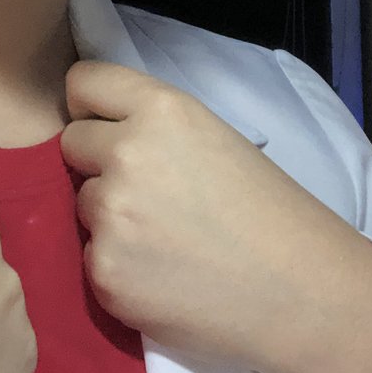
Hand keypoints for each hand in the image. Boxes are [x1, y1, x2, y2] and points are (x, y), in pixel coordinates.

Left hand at [59, 61, 371, 372]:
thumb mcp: (210, 134)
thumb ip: (151, 123)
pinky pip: (91, 254)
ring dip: (110, 215)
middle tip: (145, 187)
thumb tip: (102, 129)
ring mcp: (111, 215)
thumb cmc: (265, 207)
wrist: (299, 290)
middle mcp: (127, 153)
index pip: (82, 82)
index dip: (90, 104)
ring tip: (164, 236)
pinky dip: (117, 263)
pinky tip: (161, 273)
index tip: (103, 122)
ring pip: (83, 200)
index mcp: (160, 109)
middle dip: (97, 160)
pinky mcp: (104, 271)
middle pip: (72, 141)